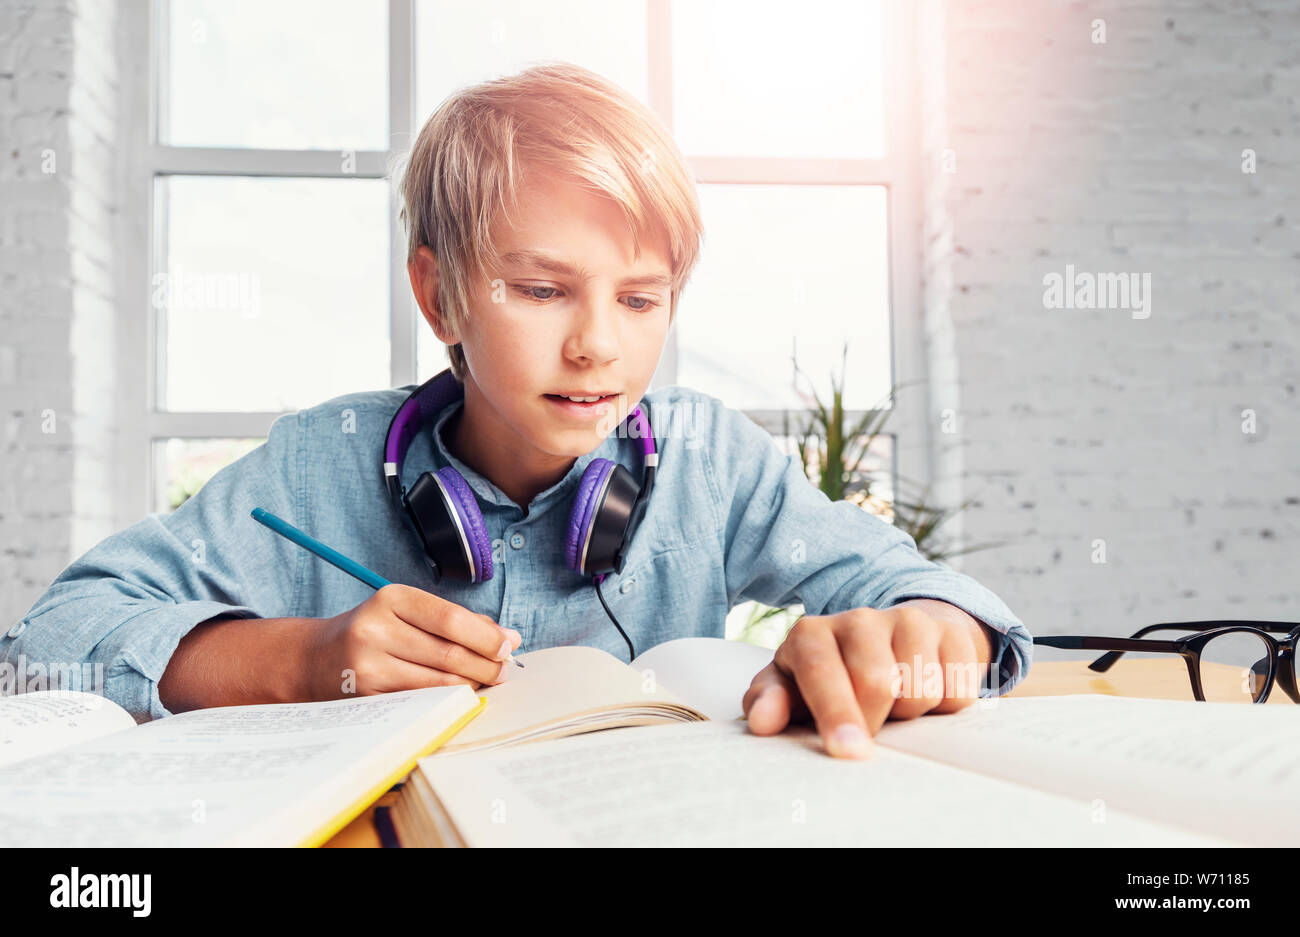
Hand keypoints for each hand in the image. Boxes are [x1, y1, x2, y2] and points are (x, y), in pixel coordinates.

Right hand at [306, 584, 521, 700]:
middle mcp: (375, 629)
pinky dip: (448, 698)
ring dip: (472, 684)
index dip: (485, 636)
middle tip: (505, 670)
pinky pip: (421, 701)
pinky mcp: (366, 696)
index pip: (450, 619)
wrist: (315, 658)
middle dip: (486, 664)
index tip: (508, 646)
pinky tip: (462, 694)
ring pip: (438, 682)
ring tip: (489, 682)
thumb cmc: (375, 632)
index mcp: (390, 599)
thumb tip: (507, 638)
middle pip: (447, 653)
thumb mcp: (406, 612)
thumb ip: (455, 621)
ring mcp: (368, 665)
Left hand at [741, 600, 993, 758]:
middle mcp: (858, 619)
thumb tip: (764, 722)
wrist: (888, 644)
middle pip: (877, 682)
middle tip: (870, 730)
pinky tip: (926, 698)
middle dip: (875, 721)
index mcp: (811, 635)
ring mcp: (908, 621)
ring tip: (893, 708)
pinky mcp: (950, 633)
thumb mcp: (792, 690)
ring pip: (921, 688)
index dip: (836, 714)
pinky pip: (958, 690)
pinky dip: (945, 708)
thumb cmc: (829, 680)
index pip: (822, 672)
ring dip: (909, 715)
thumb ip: (770, 704)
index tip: (849, 752)